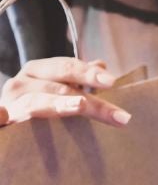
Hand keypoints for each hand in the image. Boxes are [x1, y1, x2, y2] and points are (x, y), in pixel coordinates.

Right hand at [1, 58, 130, 126]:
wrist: (3, 120)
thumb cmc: (34, 103)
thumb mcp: (56, 88)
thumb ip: (78, 79)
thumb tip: (101, 64)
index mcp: (38, 70)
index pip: (67, 68)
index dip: (89, 73)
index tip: (112, 81)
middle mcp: (22, 82)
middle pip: (60, 87)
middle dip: (90, 100)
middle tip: (118, 115)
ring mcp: (11, 102)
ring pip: (39, 102)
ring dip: (61, 104)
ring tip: (80, 106)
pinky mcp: (3, 119)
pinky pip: (10, 118)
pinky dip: (15, 116)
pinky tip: (24, 118)